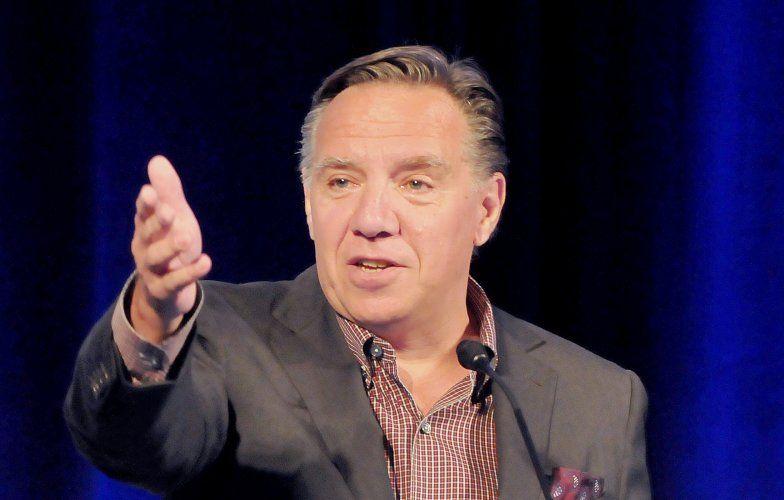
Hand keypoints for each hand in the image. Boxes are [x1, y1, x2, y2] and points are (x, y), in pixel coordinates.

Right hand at [130, 155, 211, 342]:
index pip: (143, 212)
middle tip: (170, 211)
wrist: (168, 292)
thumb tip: (157, 160)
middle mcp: (143, 247)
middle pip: (146, 234)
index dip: (146, 204)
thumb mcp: (174, 218)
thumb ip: (168, 193)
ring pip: (156, 259)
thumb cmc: (170, 246)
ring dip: (170, 247)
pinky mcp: (162, 290)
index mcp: (145, 227)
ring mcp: (151, 270)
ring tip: (186, 237)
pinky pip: (174, 282)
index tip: (150, 192)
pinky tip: (207, 261)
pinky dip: (190, 272)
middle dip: (156, 222)